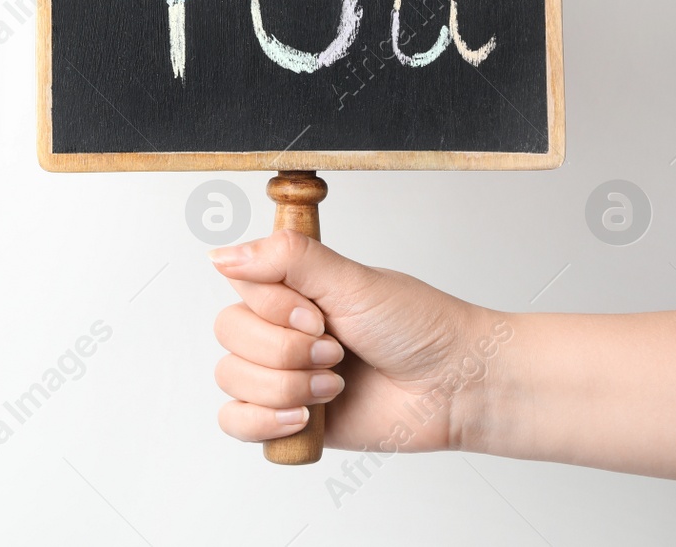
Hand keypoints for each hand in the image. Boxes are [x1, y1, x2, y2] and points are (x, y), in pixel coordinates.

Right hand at [209, 230, 508, 452]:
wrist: (455, 386)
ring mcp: (282, 373)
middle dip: (284, 352)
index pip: (237, 286)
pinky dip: (263, 421)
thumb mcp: (352, 280)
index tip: (315, 315)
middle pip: (228, 334)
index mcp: (291, 287)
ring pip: (230, 378)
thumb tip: (220, 254)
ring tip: (334, 387)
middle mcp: (280, 327)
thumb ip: (286, 258)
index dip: (271, 308)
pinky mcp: (288, 417)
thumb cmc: (419, 327)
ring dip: (285, 386)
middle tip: (335, 352)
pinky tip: (303, 417)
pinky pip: (235, 422)